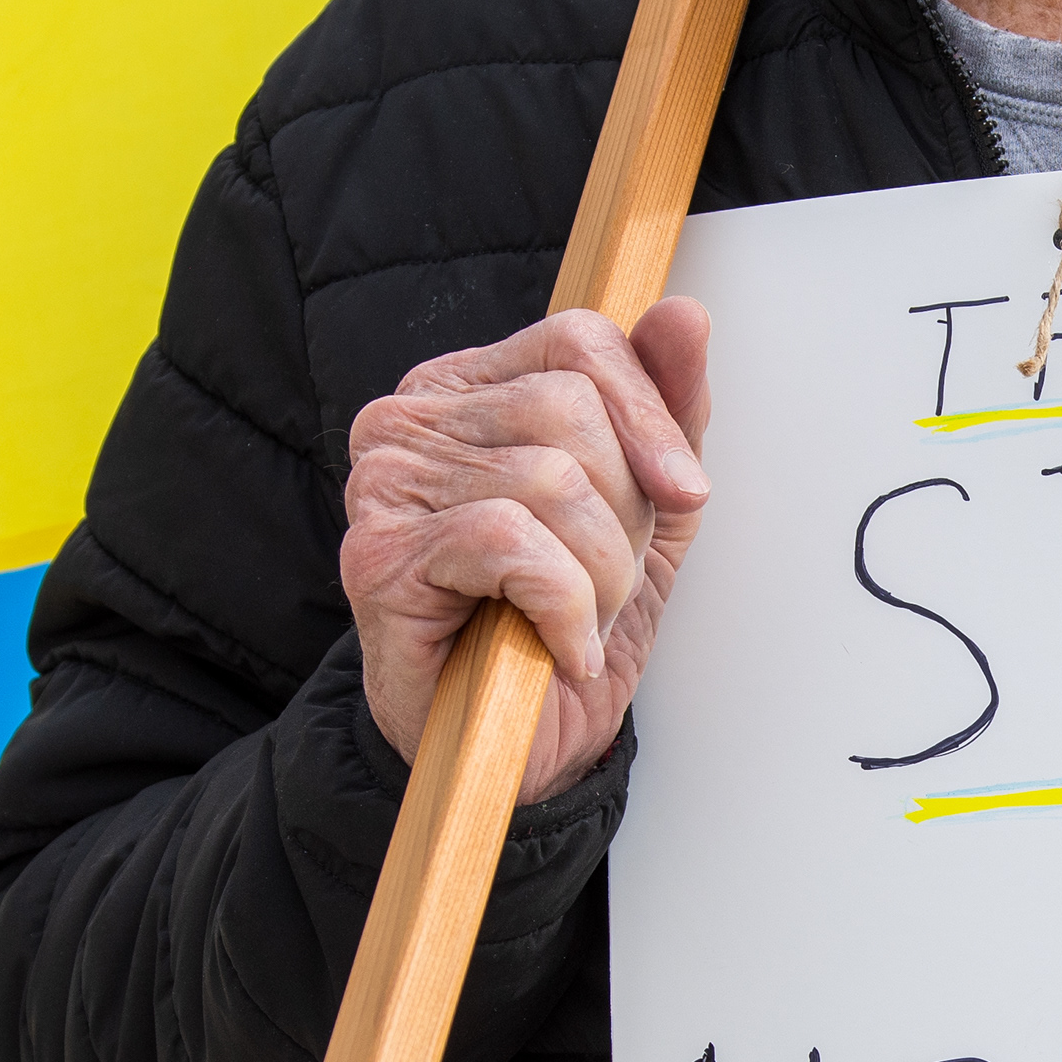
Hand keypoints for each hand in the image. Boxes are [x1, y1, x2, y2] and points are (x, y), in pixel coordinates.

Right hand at [341, 300, 712, 804]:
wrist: (522, 747)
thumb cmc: (570, 621)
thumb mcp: (646, 510)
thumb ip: (666, 411)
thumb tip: (681, 314)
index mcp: (470, 387)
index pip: (579, 339)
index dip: (650, 419)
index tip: (683, 495)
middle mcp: (410, 418)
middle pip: (569, 410)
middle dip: (623, 513)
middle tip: (604, 582)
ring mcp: (384, 485)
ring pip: (550, 479)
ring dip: (599, 574)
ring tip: (579, 620)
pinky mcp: (379, 557)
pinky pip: (512, 542)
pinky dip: (564, 607)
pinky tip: (558, 645)